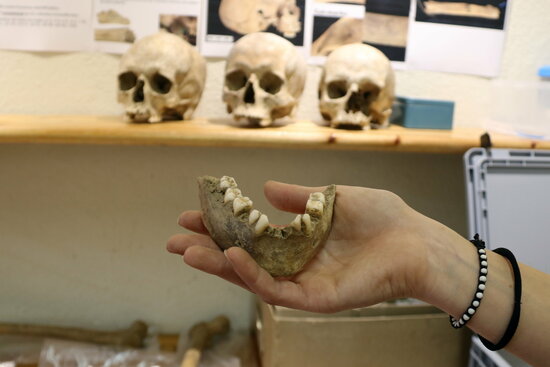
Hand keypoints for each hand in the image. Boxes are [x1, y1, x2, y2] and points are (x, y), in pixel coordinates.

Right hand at [167, 181, 440, 312]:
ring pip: (253, 278)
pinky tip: (232, 257)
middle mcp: (296, 263)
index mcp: (299, 240)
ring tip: (188, 250)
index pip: (251, 236)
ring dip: (220, 266)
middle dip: (208, 250)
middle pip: (244, 260)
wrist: (417, 240)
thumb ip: (298, 197)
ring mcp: (304, 282)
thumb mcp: (332, 197)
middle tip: (173, 240)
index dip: (222, 226)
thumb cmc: (383, 217)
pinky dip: (253, 276)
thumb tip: (264, 188)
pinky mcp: (316, 299)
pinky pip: (278, 290)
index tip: (194, 213)